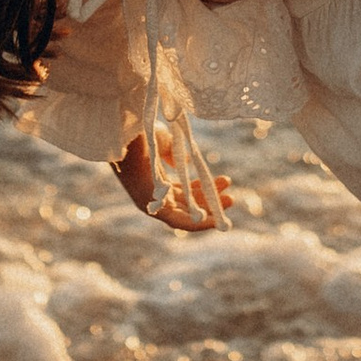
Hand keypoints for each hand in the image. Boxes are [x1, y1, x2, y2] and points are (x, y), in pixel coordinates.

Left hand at [113, 129, 234, 231]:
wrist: (129, 137)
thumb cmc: (142, 136)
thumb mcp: (165, 142)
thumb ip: (176, 152)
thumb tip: (189, 161)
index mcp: (156, 179)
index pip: (182, 189)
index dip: (203, 188)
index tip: (225, 181)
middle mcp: (154, 193)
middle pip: (186, 203)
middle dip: (210, 200)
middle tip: (231, 195)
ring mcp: (153, 203)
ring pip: (185, 215)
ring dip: (209, 213)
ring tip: (231, 201)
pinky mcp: (153, 209)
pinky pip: (179, 222)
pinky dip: (198, 224)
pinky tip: (216, 221)